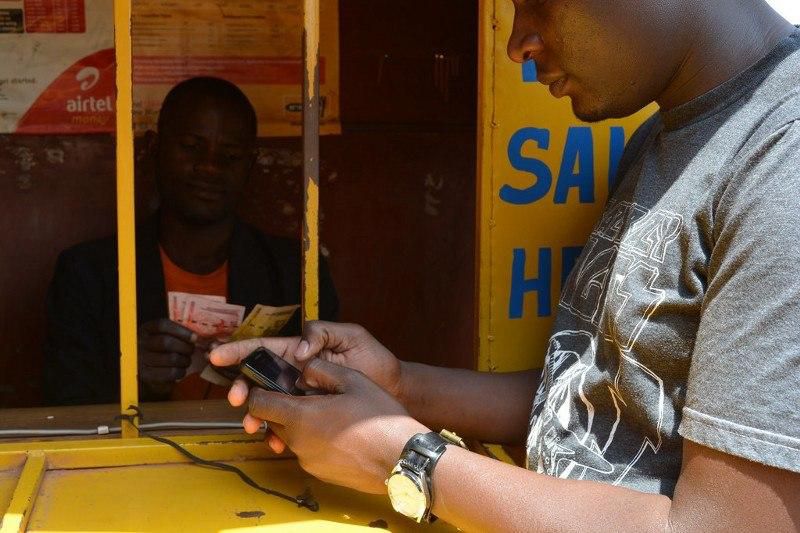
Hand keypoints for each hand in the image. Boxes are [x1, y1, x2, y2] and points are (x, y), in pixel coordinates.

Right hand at [137, 318, 196, 397]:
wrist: (144, 371)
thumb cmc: (158, 351)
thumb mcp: (161, 337)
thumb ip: (176, 334)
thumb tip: (196, 338)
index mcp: (145, 330)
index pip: (162, 325)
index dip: (182, 331)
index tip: (195, 337)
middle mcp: (140, 344)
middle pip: (167, 342)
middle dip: (185, 347)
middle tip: (191, 351)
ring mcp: (141, 360)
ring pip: (171, 358)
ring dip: (185, 360)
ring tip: (186, 361)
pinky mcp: (146, 375)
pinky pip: (170, 373)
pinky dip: (181, 371)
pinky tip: (180, 370)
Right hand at [209, 322, 405, 450]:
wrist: (395, 389)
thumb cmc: (374, 358)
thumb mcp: (351, 335)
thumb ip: (322, 333)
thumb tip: (298, 350)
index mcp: (301, 351)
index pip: (265, 348)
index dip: (240, 351)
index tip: (218, 355)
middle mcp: (297, 373)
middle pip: (260, 380)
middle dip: (241, 388)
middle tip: (235, 398)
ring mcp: (303, 396)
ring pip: (269, 405)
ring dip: (255, 414)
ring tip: (252, 424)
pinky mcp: (313, 416)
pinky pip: (288, 424)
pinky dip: (278, 433)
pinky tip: (275, 440)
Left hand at [247, 357, 427, 493]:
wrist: (401, 459)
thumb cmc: (380, 419)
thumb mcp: (352, 380)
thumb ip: (321, 370)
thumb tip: (304, 370)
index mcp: (300, 417)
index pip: (258, 404)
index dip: (260, 391)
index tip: (271, 384)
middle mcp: (298, 442)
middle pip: (274, 421)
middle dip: (284, 406)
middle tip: (309, 395)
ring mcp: (308, 461)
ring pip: (292, 436)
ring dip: (302, 423)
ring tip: (331, 414)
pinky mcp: (319, 473)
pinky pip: (308, 451)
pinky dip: (316, 440)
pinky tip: (340, 432)